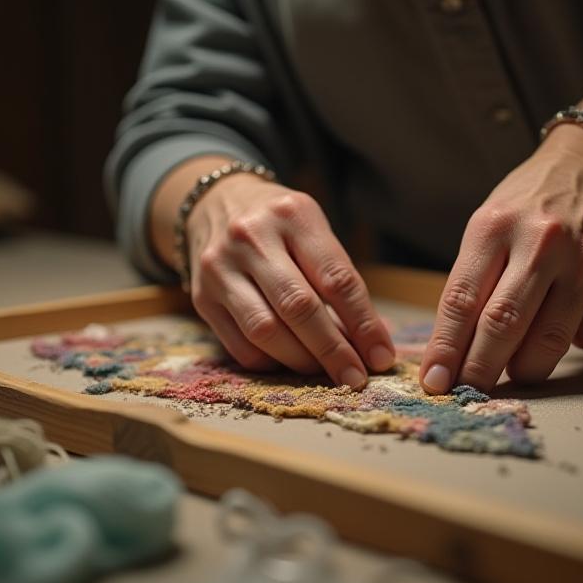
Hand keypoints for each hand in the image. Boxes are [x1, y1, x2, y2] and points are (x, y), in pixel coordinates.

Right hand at [184, 175, 394, 388]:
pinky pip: (241, 346)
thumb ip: (339, 280)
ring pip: (266, 331)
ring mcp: (221, 267)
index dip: (363, 323)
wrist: (216, 204)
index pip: (336, 278)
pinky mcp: (202, 296)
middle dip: (333, 351)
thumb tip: (370, 342)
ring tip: (325, 371)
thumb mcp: (314, 231)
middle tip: (355, 378)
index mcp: (293, 215)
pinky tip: (289, 361)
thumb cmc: (280, 226)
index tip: (381, 356)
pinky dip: (272, 362)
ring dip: (302, 361)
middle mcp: (252, 237)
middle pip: (299, 307)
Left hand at [419, 125, 582, 392]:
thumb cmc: (532, 202)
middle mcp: (541, 242)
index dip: (446, 349)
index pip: (461, 300)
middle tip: (469, 391)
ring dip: (526, 368)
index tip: (435, 381)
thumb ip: (473, 280)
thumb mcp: (489, 224)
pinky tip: (566, 326)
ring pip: (549, 342)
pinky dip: (575, 343)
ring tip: (515, 368)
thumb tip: (453, 350)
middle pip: (502, 326)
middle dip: (480, 370)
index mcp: (494, 227)